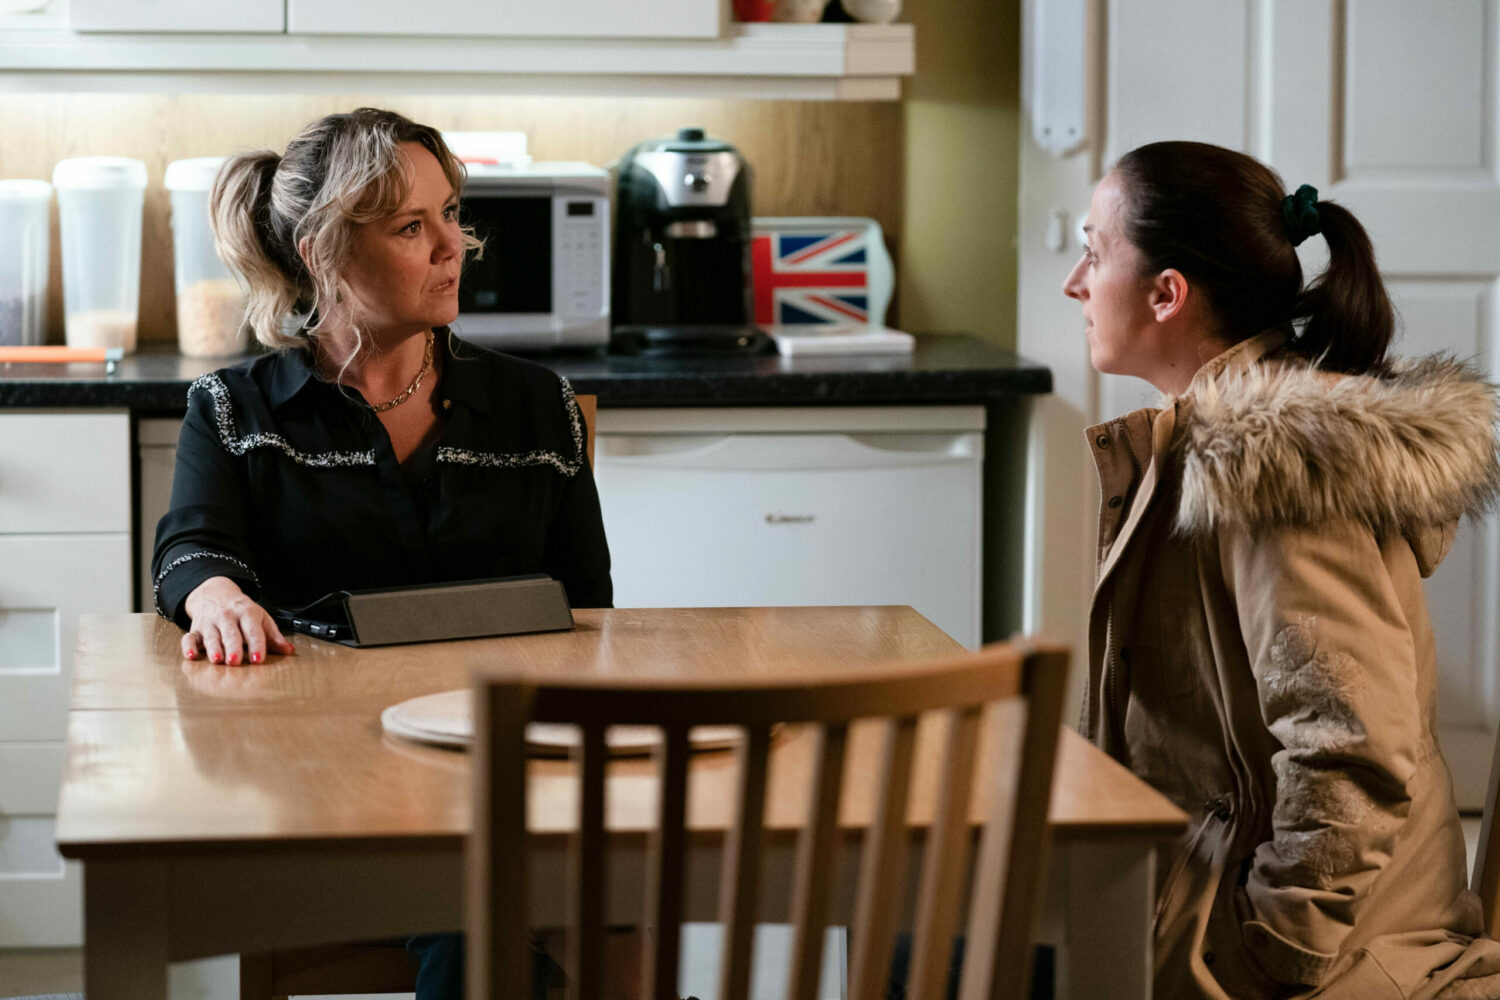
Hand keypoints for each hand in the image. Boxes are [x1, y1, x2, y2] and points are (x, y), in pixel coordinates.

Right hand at [181, 575, 295, 664]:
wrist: (215, 592)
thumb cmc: (241, 610)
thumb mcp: (260, 617)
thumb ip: (273, 636)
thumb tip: (288, 651)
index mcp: (247, 613)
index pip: (253, 629)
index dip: (256, 644)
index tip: (258, 659)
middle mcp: (227, 617)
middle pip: (231, 633)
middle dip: (233, 647)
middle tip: (235, 661)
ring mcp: (210, 622)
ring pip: (211, 636)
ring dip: (213, 648)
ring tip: (217, 660)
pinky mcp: (195, 628)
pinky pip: (189, 637)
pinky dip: (188, 646)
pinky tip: (191, 656)